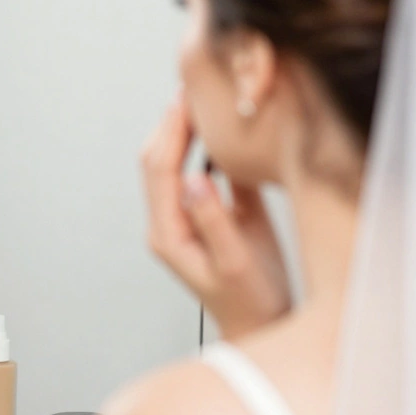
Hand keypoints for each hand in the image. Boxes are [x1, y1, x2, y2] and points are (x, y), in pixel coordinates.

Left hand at [140, 95, 291, 340]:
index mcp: (168, 234)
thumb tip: (194, 176)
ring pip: (167, 164)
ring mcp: (177, 221)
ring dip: (180, 131)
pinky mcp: (195, 217)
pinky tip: (213, 130)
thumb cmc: (253, 299)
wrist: (260, 327)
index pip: (160, 169)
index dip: (172, 130)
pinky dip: (194, 147)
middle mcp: (165, 225)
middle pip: (155, 161)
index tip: (188, 98)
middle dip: (171, 122)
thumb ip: (215, 218)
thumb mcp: (238, 259)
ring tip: (201, 100)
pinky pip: (186, 173)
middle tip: (193, 87)